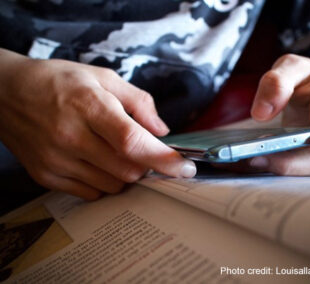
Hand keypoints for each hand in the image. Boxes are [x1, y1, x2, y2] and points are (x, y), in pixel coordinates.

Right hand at [0, 50, 195, 199]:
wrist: (6, 93)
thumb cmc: (58, 81)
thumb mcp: (102, 77)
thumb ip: (139, 102)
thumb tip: (162, 132)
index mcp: (88, 106)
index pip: (133, 142)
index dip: (164, 159)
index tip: (185, 168)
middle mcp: (70, 136)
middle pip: (128, 170)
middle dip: (146, 165)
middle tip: (143, 150)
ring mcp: (56, 160)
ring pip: (113, 186)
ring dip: (126, 174)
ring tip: (114, 151)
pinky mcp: (46, 176)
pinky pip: (91, 193)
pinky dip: (104, 182)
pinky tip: (96, 161)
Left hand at [247, 54, 309, 175]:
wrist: (307, 90)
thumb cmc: (306, 78)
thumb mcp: (292, 67)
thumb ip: (278, 81)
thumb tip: (262, 113)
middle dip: (291, 164)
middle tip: (257, 157)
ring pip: (302, 171)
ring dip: (274, 169)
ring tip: (245, 159)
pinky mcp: (298, 159)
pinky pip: (286, 169)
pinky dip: (265, 167)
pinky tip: (243, 161)